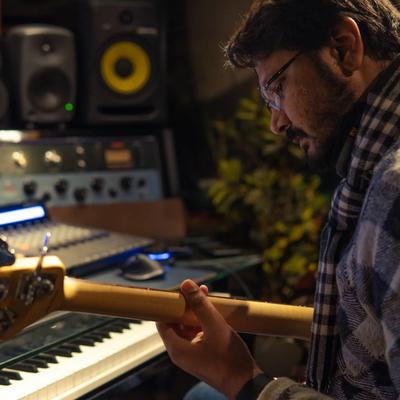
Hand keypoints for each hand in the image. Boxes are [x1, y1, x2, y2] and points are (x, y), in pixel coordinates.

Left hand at [156, 279, 261, 398]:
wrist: (246, 384)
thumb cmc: (229, 359)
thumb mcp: (214, 325)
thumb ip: (200, 304)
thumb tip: (186, 284)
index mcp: (177, 348)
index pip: (162, 321)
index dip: (168, 305)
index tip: (177, 292)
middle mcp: (180, 352)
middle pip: (175, 322)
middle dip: (185, 305)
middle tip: (196, 291)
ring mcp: (191, 354)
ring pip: (187, 327)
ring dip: (195, 312)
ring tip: (207, 297)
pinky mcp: (201, 355)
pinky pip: (196, 334)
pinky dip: (201, 322)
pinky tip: (213, 312)